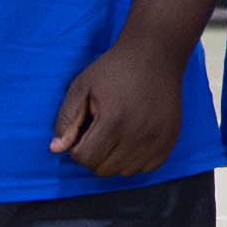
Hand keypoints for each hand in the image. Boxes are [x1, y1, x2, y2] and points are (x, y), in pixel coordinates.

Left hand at [50, 35, 185, 174]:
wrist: (155, 54)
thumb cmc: (114, 69)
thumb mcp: (81, 87)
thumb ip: (66, 120)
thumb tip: (56, 149)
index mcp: (113, 120)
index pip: (85, 158)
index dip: (77, 147)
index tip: (84, 130)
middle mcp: (138, 134)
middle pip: (104, 169)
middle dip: (95, 154)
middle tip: (99, 131)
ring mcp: (158, 139)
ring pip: (126, 172)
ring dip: (115, 159)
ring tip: (116, 134)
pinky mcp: (170, 139)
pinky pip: (148, 167)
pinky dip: (137, 159)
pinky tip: (133, 138)